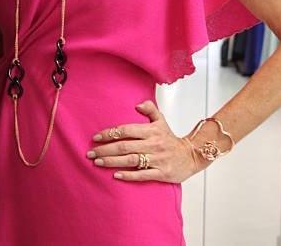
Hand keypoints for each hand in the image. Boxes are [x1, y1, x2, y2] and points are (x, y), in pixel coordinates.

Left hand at [86, 100, 210, 181]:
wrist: (190, 155)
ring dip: (112, 161)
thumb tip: (136, 105)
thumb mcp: (161, 120)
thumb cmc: (170, 138)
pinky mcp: (161, 173)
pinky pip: (142, 174)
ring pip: (130, 160)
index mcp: (151, 130)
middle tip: (90, 152)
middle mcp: (153, 144)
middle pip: (125, 146)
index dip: (110, 133)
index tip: (95, 137)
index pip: (126, 130)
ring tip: (97, 162)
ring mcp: (157, 159)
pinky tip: (115, 175)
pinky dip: (128, 175)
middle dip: (105, 149)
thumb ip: (150, 109)